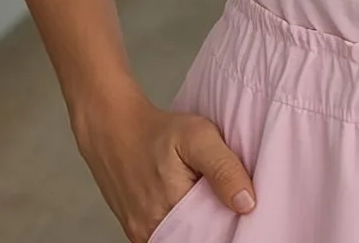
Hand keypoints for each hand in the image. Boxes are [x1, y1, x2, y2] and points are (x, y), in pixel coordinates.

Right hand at [71, 94, 257, 242]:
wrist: (111, 126)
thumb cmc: (155, 130)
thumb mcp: (198, 136)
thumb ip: (224, 168)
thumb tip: (247, 204)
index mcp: (172, 210)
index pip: (213, 236)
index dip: (229, 225)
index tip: (240, 210)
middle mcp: (152, 230)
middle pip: (197, 239)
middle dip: (214, 226)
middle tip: (222, 199)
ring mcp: (141, 233)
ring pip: (183, 239)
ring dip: (197, 225)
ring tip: (203, 198)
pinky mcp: (135, 230)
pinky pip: (167, 235)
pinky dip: (181, 224)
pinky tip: (185, 202)